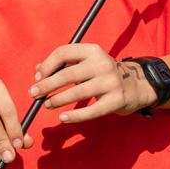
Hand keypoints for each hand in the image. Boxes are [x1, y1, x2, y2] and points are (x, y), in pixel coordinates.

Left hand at [30, 44, 158, 123]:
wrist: (136, 85)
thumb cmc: (101, 74)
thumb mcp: (85, 63)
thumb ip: (62, 64)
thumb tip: (38, 71)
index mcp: (92, 50)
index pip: (63, 53)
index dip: (47, 65)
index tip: (37, 78)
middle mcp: (102, 64)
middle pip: (68, 74)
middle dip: (47, 85)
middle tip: (34, 93)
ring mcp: (111, 82)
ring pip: (78, 92)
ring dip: (58, 100)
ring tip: (47, 104)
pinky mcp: (117, 100)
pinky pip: (92, 110)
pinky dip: (75, 116)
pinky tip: (63, 118)